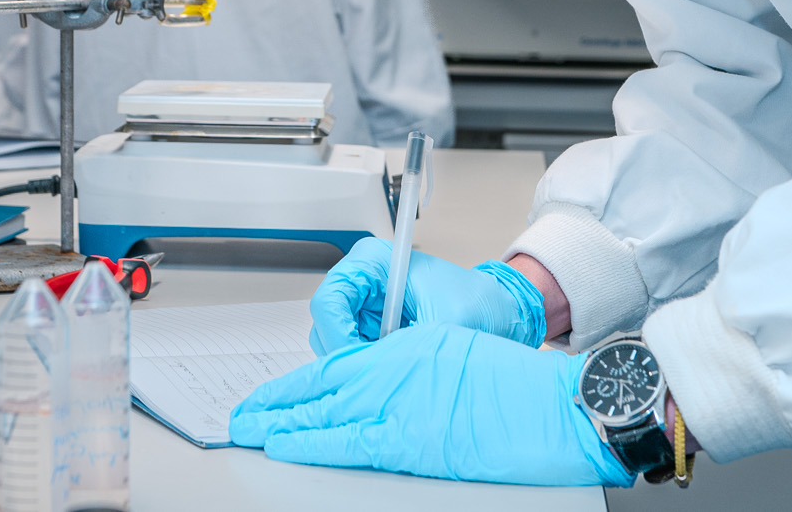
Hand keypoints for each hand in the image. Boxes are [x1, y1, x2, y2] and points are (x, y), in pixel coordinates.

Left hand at [230, 323, 632, 486]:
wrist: (548, 405)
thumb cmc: (512, 384)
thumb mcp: (451, 355)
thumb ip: (407, 367)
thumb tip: (378, 386)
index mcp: (403, 347)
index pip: (335, 364)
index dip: (298, 383)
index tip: (273, 394)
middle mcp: (392, 370)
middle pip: (320, 387)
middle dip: (277, 402)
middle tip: (243, 414)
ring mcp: (397, 405)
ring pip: (324, 412)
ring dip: (283, 422)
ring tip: (251, 428)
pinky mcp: (408, 440)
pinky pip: (347, 441)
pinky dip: (312, 442)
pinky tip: (286, 443)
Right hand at [308, 239, 544, 352]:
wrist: (500, 311)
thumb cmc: (478, 302)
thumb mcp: (444, 323)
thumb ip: (405, 344)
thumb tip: (374, 368)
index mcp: (374, 261)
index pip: (328, 299)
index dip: (336, 334)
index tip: (356, 359)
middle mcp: (364, 280)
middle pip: (326, 323)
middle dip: (346, 352)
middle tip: (376, 370)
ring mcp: (368, 304)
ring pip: (336, 341)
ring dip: (359, 359)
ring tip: (392, 365)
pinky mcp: (376, 325)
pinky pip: (355, 350)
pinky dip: (369, 363)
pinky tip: (395, 365)